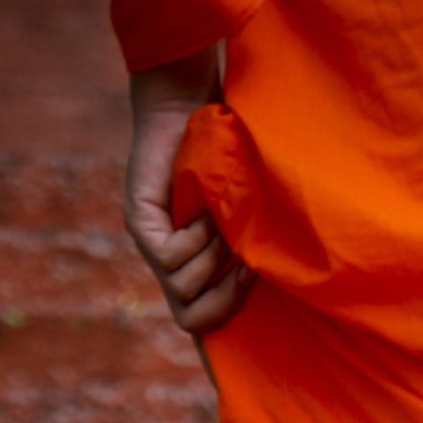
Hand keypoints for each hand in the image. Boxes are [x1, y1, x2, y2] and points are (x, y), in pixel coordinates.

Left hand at [124, 49, 253, 335]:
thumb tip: (284, 279)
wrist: (187, 102)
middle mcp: (168, 260)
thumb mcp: (246, 207)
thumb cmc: (229, 149)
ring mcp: (150, 243)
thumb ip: (253, 240)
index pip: (202, 318)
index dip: (229, 317)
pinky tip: (205, 212)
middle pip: (189, 321)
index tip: (258, 289)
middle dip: (224, 303)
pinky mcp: (138, 222)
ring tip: (224, 224)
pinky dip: (195, 240)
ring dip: (212, 262)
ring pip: (181, 290)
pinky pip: (169, 258)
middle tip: (247, 270)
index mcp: (195, 261)